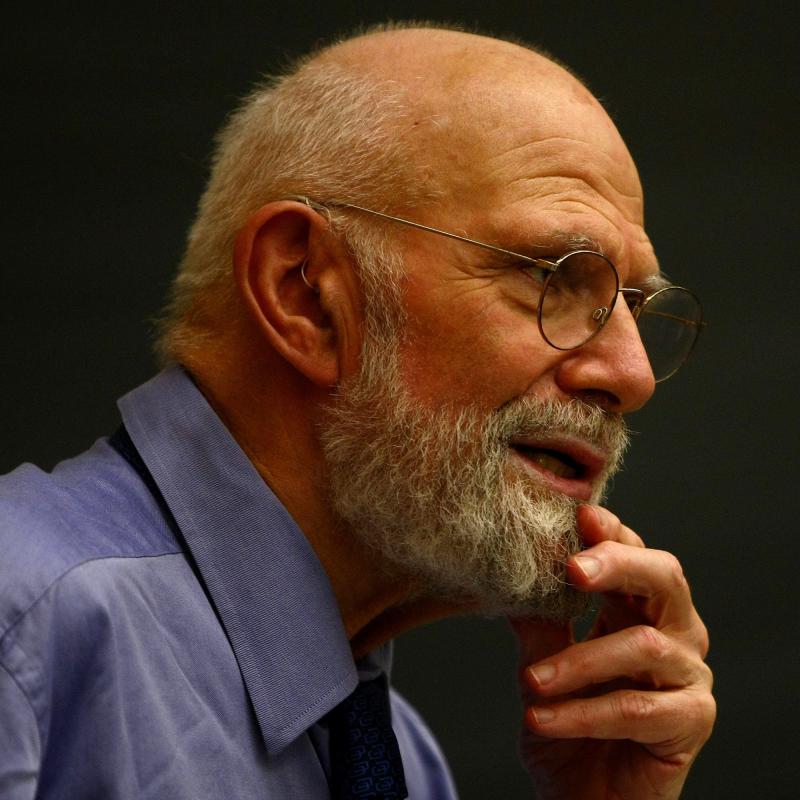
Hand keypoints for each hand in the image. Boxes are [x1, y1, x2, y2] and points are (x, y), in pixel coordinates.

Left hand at [510, 505, 714, 799]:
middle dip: (619, 564)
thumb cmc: (565, 725)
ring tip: (531, 682)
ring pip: (645, 645)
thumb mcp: (541, 667)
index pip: (634, 555)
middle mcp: (673, 634)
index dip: (612, 533)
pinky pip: (638, 708)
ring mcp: (688, 677)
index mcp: (637, 610)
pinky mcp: (690, 722)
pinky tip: (541, 718)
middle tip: (573, 568)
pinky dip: (584, 712)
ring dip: (580, 662)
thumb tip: (509, 572)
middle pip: (664, 578)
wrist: (580, 798)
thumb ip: (538, 623)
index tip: (580, 514)